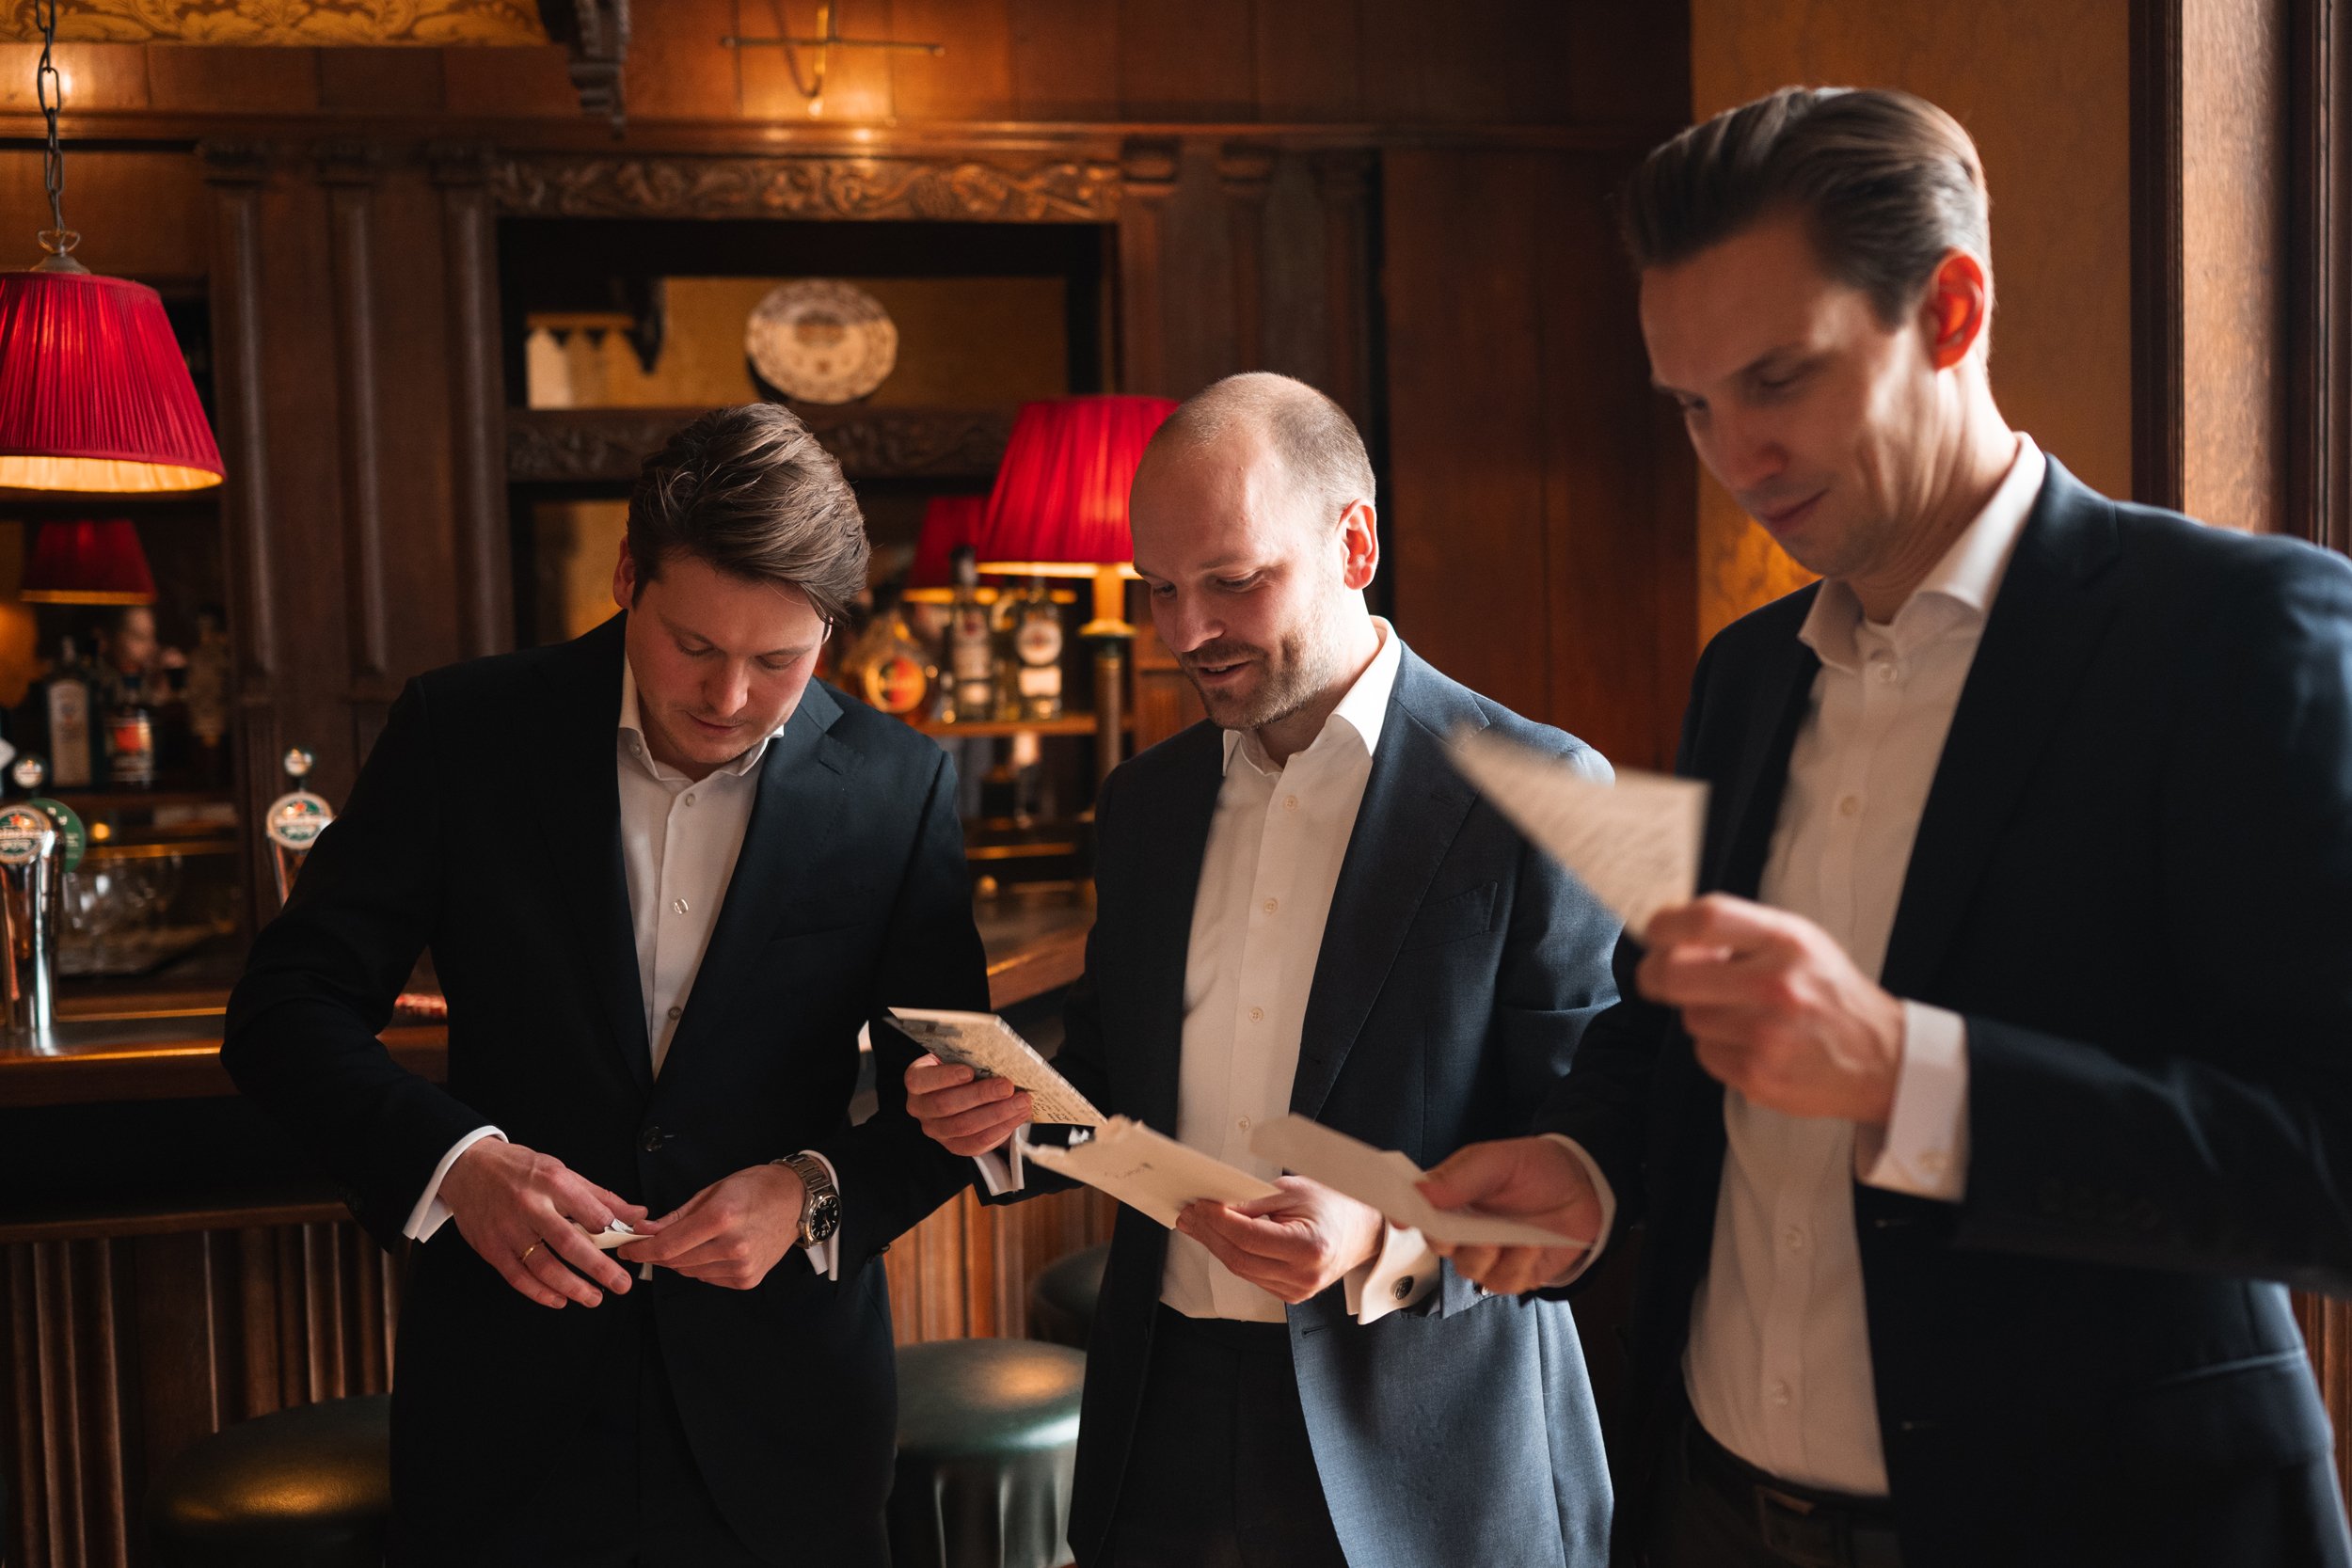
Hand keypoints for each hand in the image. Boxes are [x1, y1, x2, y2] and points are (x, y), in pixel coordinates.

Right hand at [439, 1137, 652, 1308]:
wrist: (468, 1167)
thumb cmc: (520, 1169)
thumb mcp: (561, 1171)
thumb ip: (600, 1196)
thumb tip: (637, 1215)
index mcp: (551, 1181)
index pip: (587, 1208)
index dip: (608, 1227)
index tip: (626, 1242)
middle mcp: (529, 1205)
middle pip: (568, 1242)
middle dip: (598, 1267)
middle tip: (619, 1284)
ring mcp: (508, 1229)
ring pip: (543, 1266)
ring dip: (571, 1286)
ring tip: (593, 1298)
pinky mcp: (491, 1247)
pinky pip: (517, 1276)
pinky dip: (539, 1292)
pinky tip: (559, 1299)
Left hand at [618, 1163, 806, 1289]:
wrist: (797, 1201)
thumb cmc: (756, 1188)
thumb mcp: (713, 1191)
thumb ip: (677, 1216)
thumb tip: (644, 1232)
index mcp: (722, 1217)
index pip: (668, 1244)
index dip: (641, 1250)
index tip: (626, 1249)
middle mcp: (733, 1246)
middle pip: (675, 1261)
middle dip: (656, 1253)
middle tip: (646, 1244)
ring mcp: (742, 1267)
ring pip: (689, 1272)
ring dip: (679, 1259)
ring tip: (688, 1240)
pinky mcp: (747, 1280)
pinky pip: (708, 1277)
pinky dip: (700, 1266)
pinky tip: (711, 1249)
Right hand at [905, 1053, 1032, 1156]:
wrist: (963, 1089)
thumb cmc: (962, 1067)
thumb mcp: (960, 1058)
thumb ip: (972, 1059)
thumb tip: (1001, 1060)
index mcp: (917, 1081)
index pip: (922, 1080)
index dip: (945, 1077)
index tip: (969, 1072)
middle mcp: (920, 1108)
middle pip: (947, 1105)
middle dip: (981, 1095)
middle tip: (1008, 1086)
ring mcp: (935, 1130)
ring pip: (964, 1127)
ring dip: (997, 1114)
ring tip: (1021, 1102)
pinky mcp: (953, 1146)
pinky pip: (976, 1143)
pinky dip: (1000, 1130)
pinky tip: (1017, 1117)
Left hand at [1174, 1175, 1384, 1303]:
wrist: (1363, 1230)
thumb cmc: (1335, 1206)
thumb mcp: (1295, 1191)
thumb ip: (1254, 1200)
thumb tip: (1218, 1203)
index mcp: (1308, 1248)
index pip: (1248, 1238)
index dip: (1218, 1221)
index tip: (1200, 1205)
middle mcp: (1303, 1276)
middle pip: (1239, 1258)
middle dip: (1209, 1233)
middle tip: (1189, 1213)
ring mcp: (1297, 1290)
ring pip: (1241, 1270)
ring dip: (1215, 1245)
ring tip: (1197, 1223)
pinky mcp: (1290, 1295)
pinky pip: (1252, 1276)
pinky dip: (1233, 1256)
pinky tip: (1220, 1239)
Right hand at [1416, 1137, 1598, 1295]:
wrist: (1583, 1188)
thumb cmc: (1534, 1168)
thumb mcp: (1497, 1161)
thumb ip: (1458, 1177)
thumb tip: (1418, 1192)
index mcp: (1448, 1197)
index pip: (1414, 1210)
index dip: (1404, 1214)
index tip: (1402, 1217)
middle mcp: (1461, 1228)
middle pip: (1438, 1245)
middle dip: (1455, 1240)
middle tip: (1478, 1231)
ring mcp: (1485, 1255)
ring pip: (1469, 1268)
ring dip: (1493, 1253)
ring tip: (1519, 1235)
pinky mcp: (1510, 1275)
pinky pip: (1502, 1282)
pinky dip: (1518, 1264)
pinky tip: (1533, 1244)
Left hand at [1638, 894, 1904, 1123]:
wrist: (1882, 1059)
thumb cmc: (1830, 994)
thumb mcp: (1799, 943)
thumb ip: (1741, 933)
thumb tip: (1671, 934)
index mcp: (1787, 943)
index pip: (1706, 919)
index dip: (1665, 924)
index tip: (1653, 932)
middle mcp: (1777, 987)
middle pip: (1675, 974)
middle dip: (1655, 974)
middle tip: (1657, 975)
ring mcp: (1766, 1036)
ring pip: (1690, 1017)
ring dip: (1701, 1013)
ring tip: (1741, 1014)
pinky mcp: (1758, 1076)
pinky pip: (1705, 1054)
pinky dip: (1717, 1048)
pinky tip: (1751, 1044)